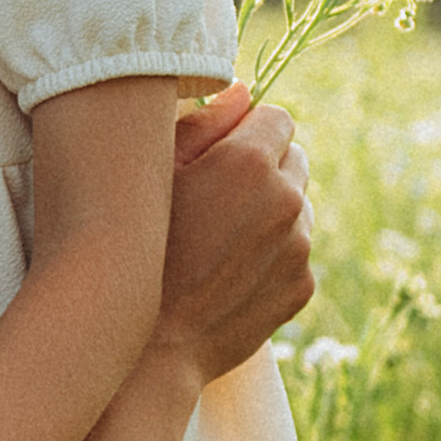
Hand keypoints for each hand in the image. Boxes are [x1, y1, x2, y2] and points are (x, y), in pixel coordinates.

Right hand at [152, 83, 313, 384]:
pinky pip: (295, 252)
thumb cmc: (138, 252)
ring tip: (220, 238)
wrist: (150, 349)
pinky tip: (229, 272)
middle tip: (217, 196)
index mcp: (251, 161)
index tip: (219, 154)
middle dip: (264, 168)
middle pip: (293, 159)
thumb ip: (203, 123)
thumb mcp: (155, 175)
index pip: (277, 117)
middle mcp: (287, 199)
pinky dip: (272, 255)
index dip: (246, 132)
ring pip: (297, 207)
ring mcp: (300, 247)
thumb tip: (243, 92)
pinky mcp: (302, 286)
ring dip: (270, 212)